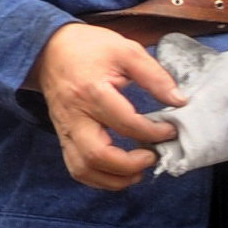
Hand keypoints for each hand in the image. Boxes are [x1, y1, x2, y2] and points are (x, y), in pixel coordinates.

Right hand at [31, 23, 179, 188]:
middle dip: (130, 165)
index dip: (153, 132)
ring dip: (114, 179)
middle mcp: (75, 116)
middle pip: (98, 155)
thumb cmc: (89, 48)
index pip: (126, 123)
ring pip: (83, 168)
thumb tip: (179, 101)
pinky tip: (118, 172)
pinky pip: (76, 167)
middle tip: (151, 156)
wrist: (48, 49)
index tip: (170, 130)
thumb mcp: (125, 50)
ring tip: (137, 172)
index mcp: (92, 92)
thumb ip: (154, 76)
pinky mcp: (63, 136)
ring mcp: (66, 129)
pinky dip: (98, 178)